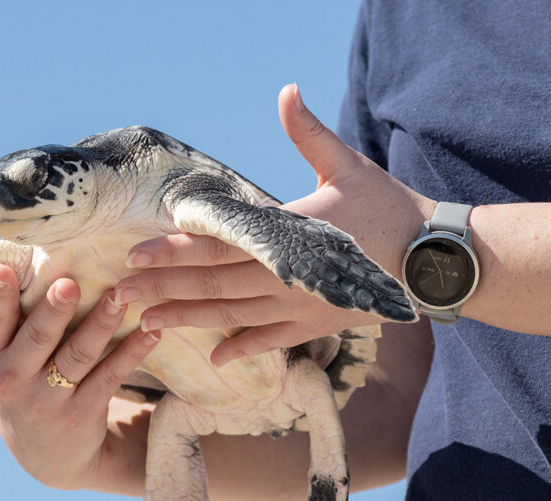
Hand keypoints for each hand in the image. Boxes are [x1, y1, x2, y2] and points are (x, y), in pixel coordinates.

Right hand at [0, 264, 159, 488]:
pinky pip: (111, 376)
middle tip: (70, 283)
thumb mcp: (5, 357)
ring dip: (101, 323)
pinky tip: (152, 331)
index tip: (2, 268)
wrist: (46, 456)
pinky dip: (133, 351)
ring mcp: (48, 399)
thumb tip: (30, 252)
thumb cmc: (25, 382)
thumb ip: (12, 318)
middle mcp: (13, 378)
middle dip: (53, 311)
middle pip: (37, 338)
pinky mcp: (83, 413)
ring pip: (78, 355)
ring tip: (121, 296)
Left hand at [115, 84, 434, 364]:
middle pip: (209, 283)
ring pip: (230, 315)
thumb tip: (287, 92)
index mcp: (283, 234)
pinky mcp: (315, 324)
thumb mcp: (347, 166)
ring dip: (187, 318)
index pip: (214, 243)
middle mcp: (281, 275)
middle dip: (162, 288)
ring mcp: (296, 305)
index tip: (132, 254)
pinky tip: (215, 358)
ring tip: (147, 323)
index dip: (170, 250)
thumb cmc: (389, 209)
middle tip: (119, 295)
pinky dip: (242, 348)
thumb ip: (308, 134)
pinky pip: (270, 340)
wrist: (432, 260)